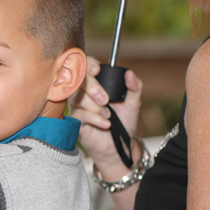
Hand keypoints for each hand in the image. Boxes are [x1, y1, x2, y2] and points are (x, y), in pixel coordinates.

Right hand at [69, 56, 142, 174]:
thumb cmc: (123, 122)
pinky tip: (105, 123)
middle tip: (106, 100)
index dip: (88, 65)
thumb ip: (134, 87)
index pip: (85, 66)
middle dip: (93, 89)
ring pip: (78, 98)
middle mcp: (83, 92)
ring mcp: (76, 106)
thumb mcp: (133, 103)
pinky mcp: (74, 121)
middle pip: (78, 81)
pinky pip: (80, 114)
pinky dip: (95, 118)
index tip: (97, 69)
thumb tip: (129, 74)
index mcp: (96, 83)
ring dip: (96, 107)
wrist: (119, 145)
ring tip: (108, 115)